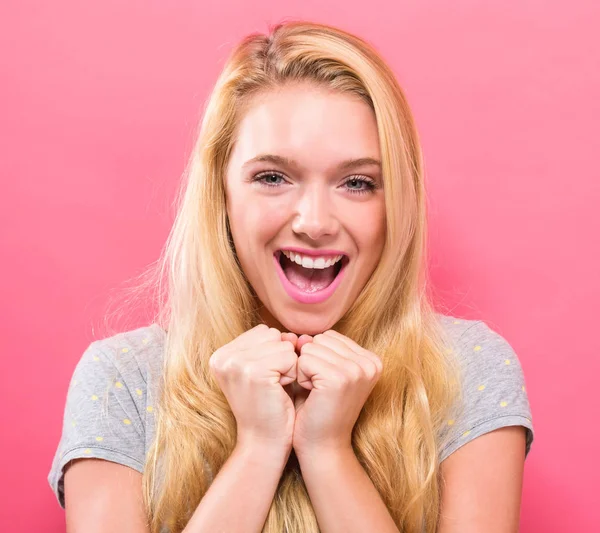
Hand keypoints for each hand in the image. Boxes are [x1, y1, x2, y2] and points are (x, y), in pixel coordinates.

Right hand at [208, 324, 297, 451]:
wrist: (264, 443)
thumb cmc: (268, 406)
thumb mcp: (263, 369)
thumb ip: (272, 345)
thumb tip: (293, 335)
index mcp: (221, 354)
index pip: (263, 331)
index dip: (274, 353)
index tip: (264, 378)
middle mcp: (223, 356)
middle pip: (273, 334)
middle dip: (281, 357)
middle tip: (271, 385)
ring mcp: (236, 364)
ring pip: (283, 344)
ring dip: (288, 366)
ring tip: (275, 388)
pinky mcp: (254, 372)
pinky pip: (290, 356)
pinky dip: (292, 373)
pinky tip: (280, 391)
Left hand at [290, 330, 382, 453]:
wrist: (322, 446)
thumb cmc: (319, 408)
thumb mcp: (323, 370)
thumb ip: (315, 348)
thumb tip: (301, 336)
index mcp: (371, 359)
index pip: (329, 336)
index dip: (318, 357)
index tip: (326, 383)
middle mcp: (370, 363)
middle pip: (320, 340)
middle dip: (311, 362)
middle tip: (320, 389)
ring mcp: (356, 370)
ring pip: (311, 348)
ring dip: (305, 370)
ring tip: (317, 393)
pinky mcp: (339, 378)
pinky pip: (304, 360)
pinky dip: (301, 377)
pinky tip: (312, 395)